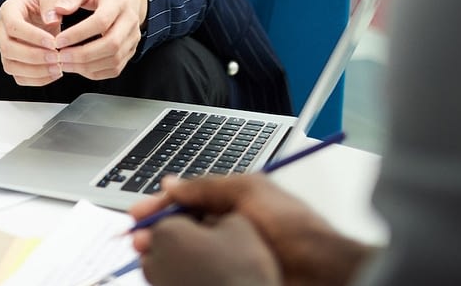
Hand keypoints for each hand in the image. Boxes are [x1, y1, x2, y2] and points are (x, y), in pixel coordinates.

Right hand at [0, 0, 70, 84]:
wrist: (37, 12)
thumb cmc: (42, 2)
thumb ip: (51, 0)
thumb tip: (51, 18)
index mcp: (8, 11)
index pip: (14, 26)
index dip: (32, 37)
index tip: (53, 42)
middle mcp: (1, 31)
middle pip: (8, 48)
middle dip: (34, 56)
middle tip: (56, 57)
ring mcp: (5, 49)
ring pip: (11, 66)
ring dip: (35, 71)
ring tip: (58, 68)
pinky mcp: (12, 63)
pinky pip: (19, 77)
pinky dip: (37, 80)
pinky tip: (53, 74)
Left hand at [52, 0, 146, 79]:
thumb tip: (58, 10)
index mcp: (117, 2)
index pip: (101, 21)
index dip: (78, 34)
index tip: (58, 41)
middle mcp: (129, 22)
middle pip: (111, 44)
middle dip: (82, 55)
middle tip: (60, 56)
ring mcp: (133, 38)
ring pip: (114, 60)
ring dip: (87, 66)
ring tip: (64, 63)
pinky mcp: (131, 51)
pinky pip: (115, 69)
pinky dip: (95, 72)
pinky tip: (78, 67)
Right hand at [129, 175, 372, 285]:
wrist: (323, 273)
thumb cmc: (292, 228)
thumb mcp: (249, 191)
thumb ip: (208, 186)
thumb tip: (171, 183)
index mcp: (234, 202)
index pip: (188, 199)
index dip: (160, 205)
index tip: (137, 215)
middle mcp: (230, 226)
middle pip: (182, 226)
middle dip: (157, 230)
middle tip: (137, 240)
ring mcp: (231, 254)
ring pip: (187, 251)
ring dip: (165, 252)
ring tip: (147, 258)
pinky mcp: (231, 277)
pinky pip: (199, 273)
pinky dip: (182, 272)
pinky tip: (169, 273)